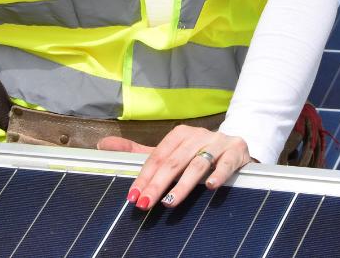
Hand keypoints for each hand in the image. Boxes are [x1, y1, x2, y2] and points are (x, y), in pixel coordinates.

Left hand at [97, 125, 256, 210]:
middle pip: (174, 161)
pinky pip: (226, 163)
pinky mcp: (237, 151)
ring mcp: (219, 142)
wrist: (237, 148)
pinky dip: (218, 174)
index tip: (133, 196)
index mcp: (180, 134)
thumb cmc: (199, 153)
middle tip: (145, 204)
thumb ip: (138, 152)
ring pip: (198, 163)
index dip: (144, 176)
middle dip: (158, 185)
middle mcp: (199, 135)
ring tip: (170, 202)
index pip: (158, 156)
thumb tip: (102, 144)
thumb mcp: (170, 153)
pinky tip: (209, 187)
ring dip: (183, 184)